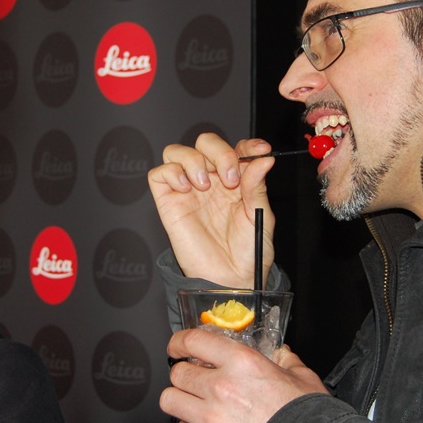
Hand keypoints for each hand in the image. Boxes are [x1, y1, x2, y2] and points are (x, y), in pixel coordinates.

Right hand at [148, 133, 277, 287]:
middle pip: (205, 143)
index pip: (237, 148)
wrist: (231, 279)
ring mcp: (188, 190)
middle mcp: (211, 181)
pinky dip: (171, 172)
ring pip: (177, 151)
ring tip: (205, 185)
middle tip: (230, 179)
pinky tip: (187, 189)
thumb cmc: (248, 252)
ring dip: (193, 160)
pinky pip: (158, 173)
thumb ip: (257, 185)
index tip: (259, 151)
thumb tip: (264, 158)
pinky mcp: (169, 203)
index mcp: (236, 180)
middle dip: (219, 152)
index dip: (247, 144)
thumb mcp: (259, 215)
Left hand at [160, 328, 328, 422]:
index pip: (193, 341)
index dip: (179, 342)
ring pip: (169, 400)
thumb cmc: (308, 419)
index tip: (177, 347)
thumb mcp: (303, 378)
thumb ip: (287, 361)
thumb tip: (282, 354)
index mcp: (242, 363)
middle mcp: (220, 387)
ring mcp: (210, 418)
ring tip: (192, 404)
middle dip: (183, 375)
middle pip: (177, 373)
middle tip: (194, 381)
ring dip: (179, 400)